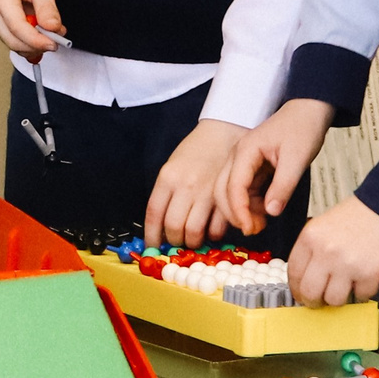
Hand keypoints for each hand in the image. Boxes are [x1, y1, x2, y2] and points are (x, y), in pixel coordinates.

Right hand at [0, 0, 63, 57]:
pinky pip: (17, 43)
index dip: (35, 39)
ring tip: (52, 34)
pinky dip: (32, 44)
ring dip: (35, 46)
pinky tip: (43, 36)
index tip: (53, 43)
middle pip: (13, 40)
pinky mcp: (4, 27)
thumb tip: (51, 28)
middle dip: (36, 45)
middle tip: (57, 40)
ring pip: (14, 45)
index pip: (16, 27)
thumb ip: (47, 6)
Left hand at [145, 119, 246, 248]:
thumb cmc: (197, 149)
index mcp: (168, 178)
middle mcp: (186, 187)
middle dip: (173, 240)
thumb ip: (166, 192)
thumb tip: (161, 223)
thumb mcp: (172, 166)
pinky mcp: (226, 198)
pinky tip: (211, 230)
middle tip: (175, 241)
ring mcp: (207, 194)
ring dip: (192, 241)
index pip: (154, 214)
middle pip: (173, 227)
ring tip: (192, 238)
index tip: (152, 245)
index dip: (152, 235)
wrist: (225, 132)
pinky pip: (217, 227)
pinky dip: (213, 235)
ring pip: (194, 232)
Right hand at [215, 98, 333, 235]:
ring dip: (242, 210)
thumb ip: (283, 186)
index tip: (249, 228)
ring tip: (260, 225)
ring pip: (231, 192)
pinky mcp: (253, 167)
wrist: (310, 110)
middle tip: (253, 230)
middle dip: (234, 213)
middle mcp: (239, 156)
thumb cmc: (303, 128)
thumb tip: (271, 212)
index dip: (239, 210)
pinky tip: (263, 214)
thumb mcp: (297, 159)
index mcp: (246, 151)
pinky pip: (245, 190)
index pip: (233, 186)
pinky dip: (251, 204)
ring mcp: (244, 161)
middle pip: (223, 190)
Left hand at [289, 196, 378, 305]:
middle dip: (314, 301)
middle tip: (320, 301)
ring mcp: (347, 264)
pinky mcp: (369, 273)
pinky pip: (360, 296)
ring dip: (340, 298)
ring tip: (344, 288)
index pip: (293, 273)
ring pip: (334, 300)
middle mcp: (326, 252)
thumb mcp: (323, 225)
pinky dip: (362, 293)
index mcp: (310, 237)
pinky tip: (363, 281)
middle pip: (310, 292)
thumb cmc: (359, 215)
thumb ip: (312, 249)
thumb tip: (305, 276)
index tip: (301, 295)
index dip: (297, 289)